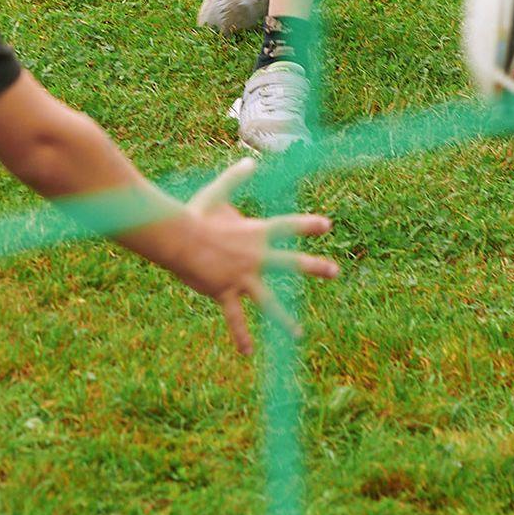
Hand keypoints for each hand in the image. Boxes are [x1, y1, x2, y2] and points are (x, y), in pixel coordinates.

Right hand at [174, 157, 337, 355]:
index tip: (327, 226)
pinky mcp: (225, 292)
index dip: (308, 226)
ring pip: (269, 302)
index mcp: (255, 233)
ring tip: (299, 334)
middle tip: (335, 271)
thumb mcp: (217, 195)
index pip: (288, 227)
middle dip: (315, 268)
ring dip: (284, 320)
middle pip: (291, 263)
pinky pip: (235, 318)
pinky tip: (247, 353)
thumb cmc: (195, 214)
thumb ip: (235, 179)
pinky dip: (240, 336)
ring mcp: (242, 277)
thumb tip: (249, 161)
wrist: (178, 237)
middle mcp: (255, 256)